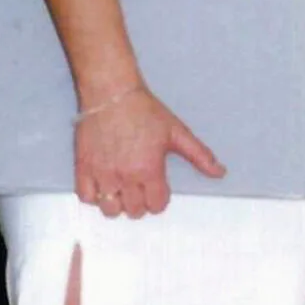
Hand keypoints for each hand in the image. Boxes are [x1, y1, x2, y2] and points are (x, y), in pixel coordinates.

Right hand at [74, 86, 224, 217]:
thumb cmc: (145, 110)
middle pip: (134, 211)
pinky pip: (86, 197)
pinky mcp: (84, 167)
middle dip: (140, 203)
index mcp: (149, 170)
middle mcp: (125, 176)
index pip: (156, 205)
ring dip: (118, 204)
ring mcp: (102, 174)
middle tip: (139, 188)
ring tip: (121, 189)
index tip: (157, 189)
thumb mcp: (177, 132)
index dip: (159, 200)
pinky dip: (94, 197)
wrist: (111, 93)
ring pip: (110, 209)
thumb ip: (200, 155)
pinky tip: (103, 185)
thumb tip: (220, 172)